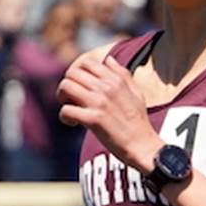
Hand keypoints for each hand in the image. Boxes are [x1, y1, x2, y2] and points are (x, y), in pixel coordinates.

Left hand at [56, 54, 160, 171]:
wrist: (142, 146)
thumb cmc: (139, 122)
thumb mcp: (136, 93)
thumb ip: (122, 74)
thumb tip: (108, 59)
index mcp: (116, 79)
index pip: (86, 63)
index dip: (77, 73)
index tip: (80, 87)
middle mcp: (107, 88)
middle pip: (72, 73)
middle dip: (67, 85)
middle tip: (72, 99)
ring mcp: (99, 103)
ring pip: (65, 87)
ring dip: (63, 98)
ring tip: (71, 108)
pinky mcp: (93, 120)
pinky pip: (66, 110)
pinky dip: (65, 117)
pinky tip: (73, 123)